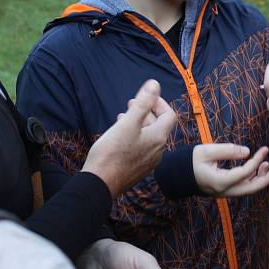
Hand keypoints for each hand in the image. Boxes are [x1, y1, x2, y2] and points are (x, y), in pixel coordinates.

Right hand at [82, 79, 175, 197]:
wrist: (99, 184)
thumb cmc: (111, 153)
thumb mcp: (127, 123)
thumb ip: (143, 103)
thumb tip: (155, 84)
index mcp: (158, 138)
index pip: (169, 115)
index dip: (159, 103)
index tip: (144, 97)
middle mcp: (158, 151)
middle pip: (159, 126)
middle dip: (147, 111)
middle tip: (131, 103)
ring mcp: (148, 162)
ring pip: (149, 137)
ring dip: (139, 123)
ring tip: (123, 116)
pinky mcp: (137, 169)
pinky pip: (141, 148)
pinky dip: (134, 136)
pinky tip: (119, 135)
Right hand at [193, 144, 268, 196]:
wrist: (176, 174)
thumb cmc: (190, 160)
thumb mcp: (206, 151)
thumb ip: (227, 150)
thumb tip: (247, 151)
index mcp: (220, 181)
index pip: (244, 173)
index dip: (256, 160)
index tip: (264, 149)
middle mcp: (224, 191)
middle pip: (250, 189)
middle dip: (266, 179)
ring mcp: (224, 192)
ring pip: (247, 189)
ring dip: (260, 179)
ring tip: (268, 165)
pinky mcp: (224, 190)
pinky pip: (242, 187)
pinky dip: (251, 179)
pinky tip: (257, 168)